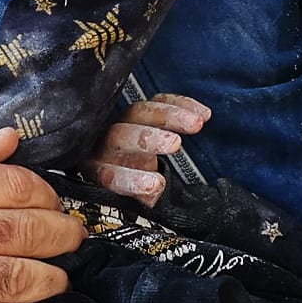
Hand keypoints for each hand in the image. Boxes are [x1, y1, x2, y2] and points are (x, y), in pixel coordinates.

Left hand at [81, 94, 210, 204]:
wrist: (125, 168)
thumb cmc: (130, 185)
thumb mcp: (134, 200)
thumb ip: (143, 199)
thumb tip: (153, 195)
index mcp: (97, 172)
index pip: (110, 175)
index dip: (131, 180)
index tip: (156, 185)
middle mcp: (105, 145)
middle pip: (121, 136)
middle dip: (147, 139)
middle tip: (175, 143)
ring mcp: (122, 123)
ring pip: (141, 113)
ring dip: (170, 115)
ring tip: (197, 123)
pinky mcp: (140, 111)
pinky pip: (159, 102)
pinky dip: (182, 105)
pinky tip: (204, 114)